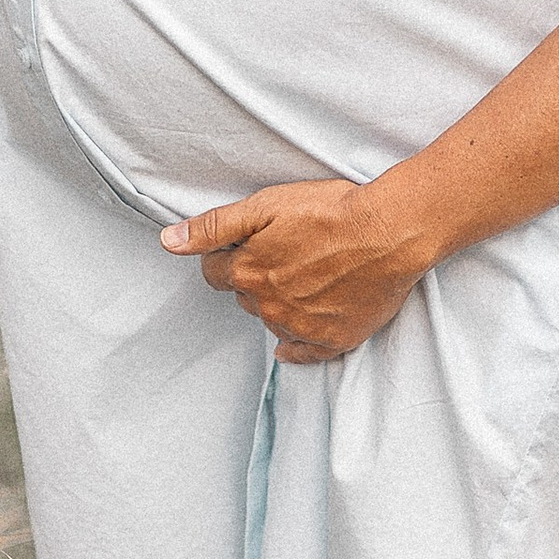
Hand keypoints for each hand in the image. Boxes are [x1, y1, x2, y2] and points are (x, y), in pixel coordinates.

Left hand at [160, 176, 427, 362]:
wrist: (391, 232)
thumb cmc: (330, 212)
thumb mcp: (265, 206)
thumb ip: (213, 226)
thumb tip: (167, 241)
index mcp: (247, 273)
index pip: (214, 273)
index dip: (228, 255)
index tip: (249, 244)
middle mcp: (269, 307)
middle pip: (245, 297)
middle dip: (254, 278)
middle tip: (284, 254)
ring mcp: (301, 327)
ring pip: (272, 320)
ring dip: (279, 303)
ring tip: (307, 275)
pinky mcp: (332, 340)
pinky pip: (302, 352)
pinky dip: (297, 345)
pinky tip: (298, 333)